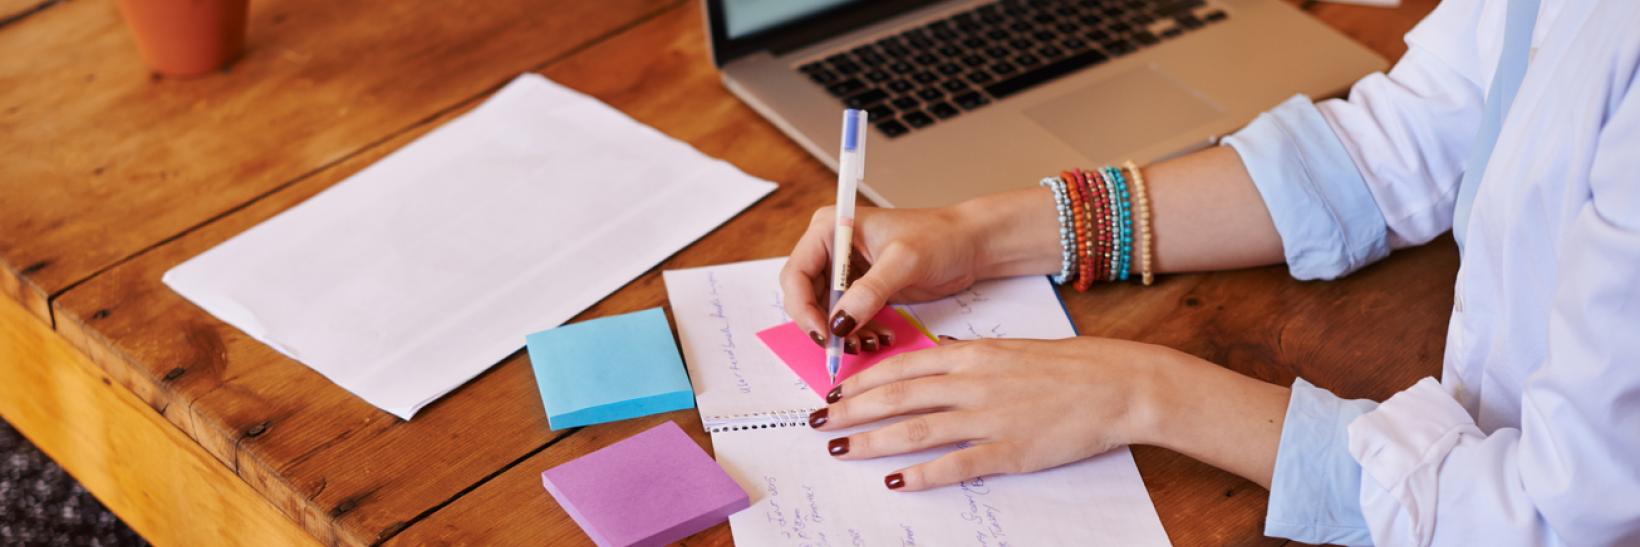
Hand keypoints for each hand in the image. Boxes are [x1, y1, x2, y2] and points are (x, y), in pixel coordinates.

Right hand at [780, 205, 984, 348]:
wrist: (969, 244)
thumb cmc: (939, 237)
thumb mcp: (904, 261)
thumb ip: (870, 291)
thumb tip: (838, 323)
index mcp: (829, 229)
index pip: (796, 274)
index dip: (803, 309)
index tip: (824, 335)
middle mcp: (830, 249)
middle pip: (805, 298)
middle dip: (823, 326)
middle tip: (846, 347)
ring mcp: (845, 270)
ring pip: (825, 313)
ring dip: (842, 334)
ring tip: (870, 343)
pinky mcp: (861, 289)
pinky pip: (846, 318)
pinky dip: (858, 332)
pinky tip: (879, 337)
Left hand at [807, 336, 1187, 490]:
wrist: (1117, 384)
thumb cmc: (1068, 367)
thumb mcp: (1010, 349)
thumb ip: (969, 359)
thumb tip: (935, 363)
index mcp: (972, 356)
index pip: (902, 366)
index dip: (863, 381)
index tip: (835, 392)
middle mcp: (972, 384)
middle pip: (897, 397)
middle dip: (852, 411)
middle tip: (819, 424)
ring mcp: (989, 418)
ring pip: (916, 430)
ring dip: (873, 441)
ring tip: (842, 451)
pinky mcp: (1008, 450)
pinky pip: (955, 464)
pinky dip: (922, 474)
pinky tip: (896, 481)